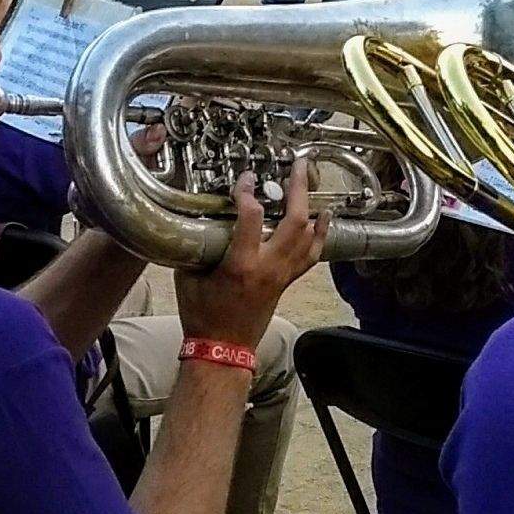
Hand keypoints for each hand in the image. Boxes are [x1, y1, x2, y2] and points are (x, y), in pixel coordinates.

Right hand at [171, 161, 328, 350]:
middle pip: (295, 221)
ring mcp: (282, 275)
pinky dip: (320, 233)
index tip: (245, 177)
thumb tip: (196, 219)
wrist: (223, 349)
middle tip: (298, 164)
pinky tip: (324, 216)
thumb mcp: (189, 277)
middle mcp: (268, 267)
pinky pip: (312, 255)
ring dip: (311, 206)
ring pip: (308, 236)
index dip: (248, 191)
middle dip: (299, 188)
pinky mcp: (288, 282)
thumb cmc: (202, 316)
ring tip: (309, 181)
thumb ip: (196, 246)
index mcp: (241, 265)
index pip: (252, 217)